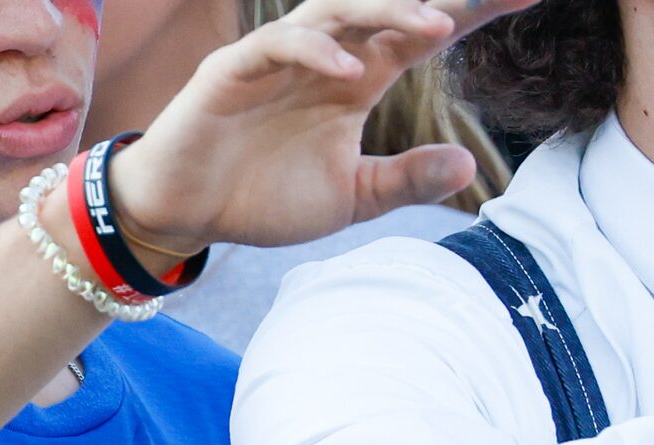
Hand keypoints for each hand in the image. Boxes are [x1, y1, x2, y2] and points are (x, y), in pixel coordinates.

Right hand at [114, 0, 538, 254]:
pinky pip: (279, 45)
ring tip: (436, 26)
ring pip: (339, 10)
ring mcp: (278, 58)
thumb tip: (469, 167)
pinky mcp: (232, 70)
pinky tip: (348, 69)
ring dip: (389, 11)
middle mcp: (323, 57)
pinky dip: (315, 51)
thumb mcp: (348, 199)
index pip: (422, 31)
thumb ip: (404, 180)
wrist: (179, 215)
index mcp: (354, 79)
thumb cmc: (257, 199)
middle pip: (387, 5)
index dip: (474, 11)